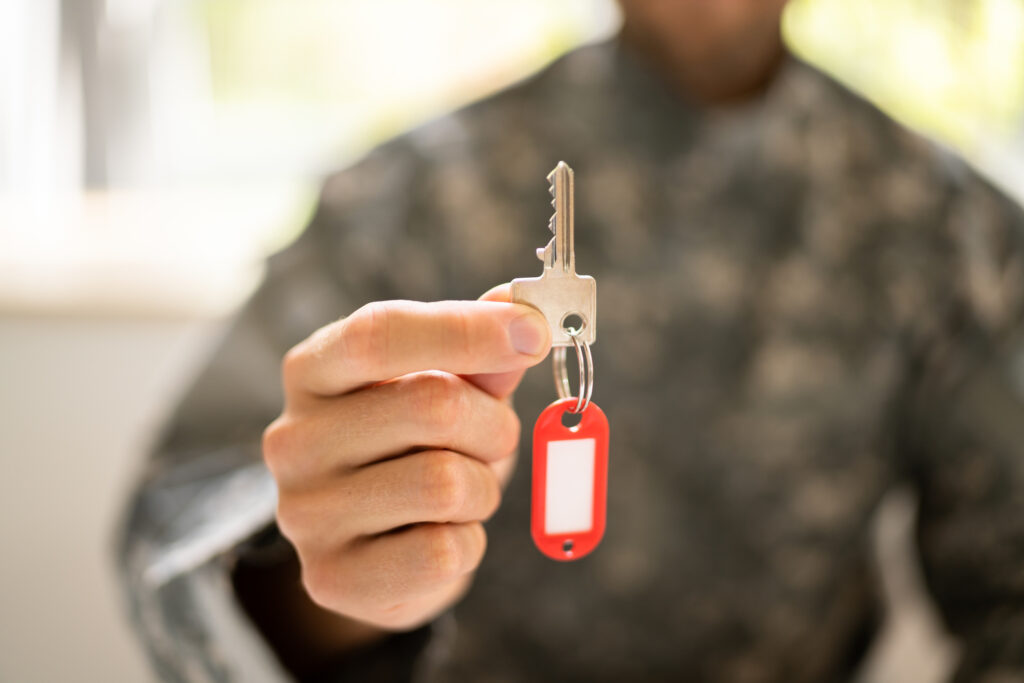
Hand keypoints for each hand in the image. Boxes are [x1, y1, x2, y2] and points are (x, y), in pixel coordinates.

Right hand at [262, 285, 550, 630]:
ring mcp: (304, 513)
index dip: (466, 329)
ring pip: (446, 484)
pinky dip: (467, 542)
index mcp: (312, 371)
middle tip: (491, 436)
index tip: (534, 331)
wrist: (377, 545)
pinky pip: (442, 553)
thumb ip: (479, 352)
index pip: (379, 333)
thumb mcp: (444, 385)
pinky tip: (438, 535)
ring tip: (460, 489)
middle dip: (492, 423)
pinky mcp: (331, 578)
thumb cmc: (412, 445)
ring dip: (482, 488)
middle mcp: (293, 439)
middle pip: (433, 406)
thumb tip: (524, 312)